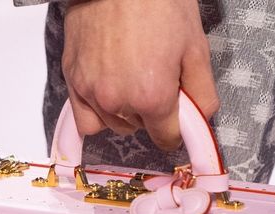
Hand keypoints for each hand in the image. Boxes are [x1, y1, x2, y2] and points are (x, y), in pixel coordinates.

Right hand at [62, 0, 218, 150]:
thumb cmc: (159, 4)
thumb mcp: (196, 47)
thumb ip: (203, 93)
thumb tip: (200, 118)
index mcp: (152, 97)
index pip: (167, 138)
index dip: (178, 126)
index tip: (179, 108)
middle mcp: (117, 102)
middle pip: (141, 130)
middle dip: (152, 112)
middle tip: (156, 76)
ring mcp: (90, 92)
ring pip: (114, 124)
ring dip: (125, 111)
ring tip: (131, 75)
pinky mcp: (72, 79)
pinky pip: (85, 119)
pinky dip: (98, 112)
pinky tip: (108, 90)